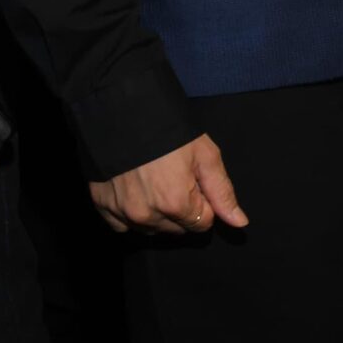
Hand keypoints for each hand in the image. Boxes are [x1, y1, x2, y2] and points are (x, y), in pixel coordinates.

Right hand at [88, 134, 245, 235]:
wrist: (122, 113)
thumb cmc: (170, 132)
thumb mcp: (206, 156)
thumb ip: (222, 192)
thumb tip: (240, 222)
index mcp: (175, 204)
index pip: (202, 223)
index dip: (204, 202)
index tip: (196, 182)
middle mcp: (146, 216)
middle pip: (177, 228)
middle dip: (183, 209)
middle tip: (176, 178)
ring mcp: (121, 213)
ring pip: (150, 229)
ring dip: (158, 215)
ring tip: (156, 182)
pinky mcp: (101, 207)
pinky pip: (122, 226)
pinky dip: (131, 215)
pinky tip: (136, 191)